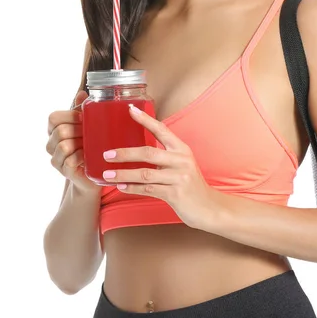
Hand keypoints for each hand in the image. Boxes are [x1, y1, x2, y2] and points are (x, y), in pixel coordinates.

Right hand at [46, 90, 99, 195]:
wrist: (95, 172)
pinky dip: (81, 156)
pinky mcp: (64, 171)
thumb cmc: (90, 145)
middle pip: (60, 130)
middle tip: (92, 133)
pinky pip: (69, 160)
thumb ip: (83, 110)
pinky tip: (89, 156)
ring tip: (92, 144)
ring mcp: (56, 159)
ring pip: (63, 145)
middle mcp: (51, 144)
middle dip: (79, 130)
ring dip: (81, 143)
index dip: (70, 115)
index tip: (84, 118)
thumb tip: (82, 93)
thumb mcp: (88, 125)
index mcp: (54, 130)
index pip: (53, 117)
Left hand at [102, 103, 219, 228]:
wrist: (209, 207)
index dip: (145, 119)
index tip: (130, 109)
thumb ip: (164, 157)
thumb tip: (135, 152)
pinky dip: (132, 188)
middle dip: (125, 153)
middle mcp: (181, 160)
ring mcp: (179, 177)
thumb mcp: (181, 165)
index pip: (161, 129)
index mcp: (182, 149)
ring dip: (123, 173)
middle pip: (148, 153)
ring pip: (145, 174)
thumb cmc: (190, 185)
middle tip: (107, 154)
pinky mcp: (175, 194)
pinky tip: (121, 187)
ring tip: (107, 174)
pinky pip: (148, 190)